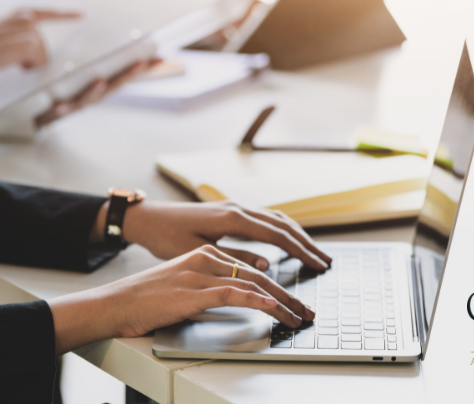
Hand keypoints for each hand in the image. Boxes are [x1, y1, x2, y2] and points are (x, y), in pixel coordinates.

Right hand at [0, 9, 80, 70]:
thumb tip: (37, 55)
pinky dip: (26, 67)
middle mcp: (28, 17)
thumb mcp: (3, 34)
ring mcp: (30, 29)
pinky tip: (12, 62)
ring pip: (42, 57)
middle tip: (7, 55)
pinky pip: (38, 63)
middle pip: (43, 48)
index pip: (49, 13)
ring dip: (26, 63)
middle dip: (30, 57)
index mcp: (21, 13)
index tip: (82, 14)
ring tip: (6, 57)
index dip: (67, 15)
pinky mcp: (31, 42)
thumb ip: (20, 36)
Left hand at [33, 60, 152, 126]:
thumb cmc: (64, 96)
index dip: (141, 67)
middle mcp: (91, 97)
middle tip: (142, 63)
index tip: (158, 58)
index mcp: (100, 86)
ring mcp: (75, 105)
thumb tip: (121, 48)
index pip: (125, 75)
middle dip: (128, 75)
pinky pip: (59, 111)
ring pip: (87, 99)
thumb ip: (101, 65)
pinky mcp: (56, 113)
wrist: (38, 117)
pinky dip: (61, 108)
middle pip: (113, 86)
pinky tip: (60, 104)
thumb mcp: (84, 81)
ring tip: (100, 81)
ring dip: (95, 91)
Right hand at [47, 245, 315, 354]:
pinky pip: (235, 293)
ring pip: (254, 282)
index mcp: (205, 255)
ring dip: (282, 302)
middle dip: (288, 293)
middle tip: (306, 310)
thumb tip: (238, 295)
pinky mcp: (195, 291)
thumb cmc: (146, 298)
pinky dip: (259, 300)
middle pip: (259, 272)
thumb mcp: (183, 285)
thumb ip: (210, 285)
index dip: (278, 281)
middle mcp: (207, 259)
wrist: (115, 303)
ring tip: (299, 317)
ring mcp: (202, 273)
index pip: (251, 264)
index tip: (294, 297)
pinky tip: (273, 308)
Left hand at [93, 200, 332, 270]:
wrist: (147, 218)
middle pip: (283, 224)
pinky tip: (287, 240)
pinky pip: (264, 218)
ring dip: (297, 234)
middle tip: (327, 261)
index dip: (301, 250)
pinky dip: (282, 229)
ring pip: (276, 218)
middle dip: (307, 243)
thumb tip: (266, 265)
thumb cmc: (166, 237)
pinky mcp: (230, 211)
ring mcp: (234, 207)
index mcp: (232, 218)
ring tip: (314, 252)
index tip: (319, 264)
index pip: (277, 234)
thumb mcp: (198, 253)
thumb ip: (233, 259)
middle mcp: (237, 208)